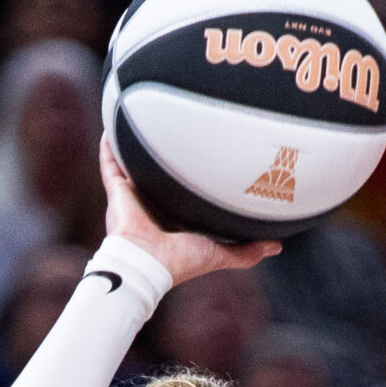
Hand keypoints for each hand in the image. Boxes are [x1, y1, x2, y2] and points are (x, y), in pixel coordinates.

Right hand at [98, 138, 279, 286]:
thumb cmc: (181, 261)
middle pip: (157, 179)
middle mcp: (151, 208)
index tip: (204, 164)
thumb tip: (276, 247)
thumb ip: (246, 252)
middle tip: (174, 134)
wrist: (148, 263)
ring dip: (134, 150)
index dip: (190, 183)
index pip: (182, 198)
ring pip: (132, 169)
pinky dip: (109, 149)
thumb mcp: (220, 254)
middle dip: (162, 161)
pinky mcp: (117, 193)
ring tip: (139, 124)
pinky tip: (112, 129)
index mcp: (172, 221)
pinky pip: (110, 165)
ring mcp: (132, 199)